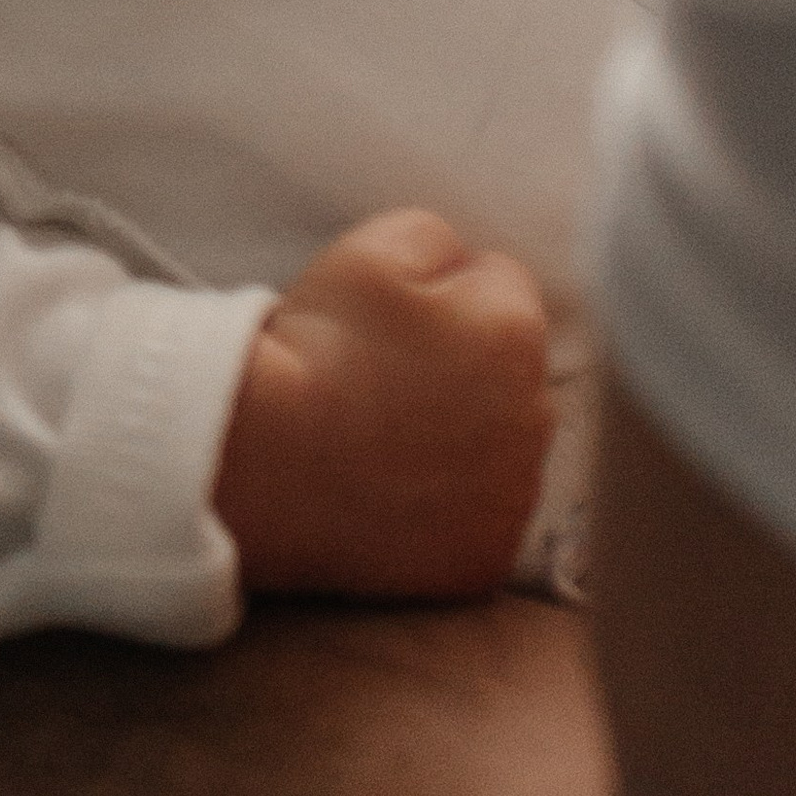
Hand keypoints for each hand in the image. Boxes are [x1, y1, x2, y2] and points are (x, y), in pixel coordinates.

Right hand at [214, 207, 553, 598]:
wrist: (259, 462)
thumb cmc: (313, 350)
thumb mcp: (373, 247)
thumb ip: (440, 239)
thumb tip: (463, 265)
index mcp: (516, 331)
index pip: (500, 286)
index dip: (441, 293)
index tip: (391, 319)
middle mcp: (537, 418)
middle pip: (509, 372)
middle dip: (466, 367)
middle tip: (383, 377)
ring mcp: (513, 498)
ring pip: (501, 446)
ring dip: (465, 437)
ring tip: (383, 436)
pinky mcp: (484, 556)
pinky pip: (481, 517)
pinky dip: (450, 506)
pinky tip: (395, 490)